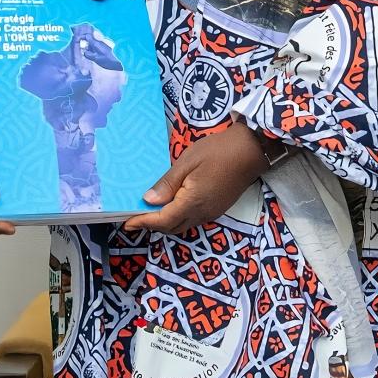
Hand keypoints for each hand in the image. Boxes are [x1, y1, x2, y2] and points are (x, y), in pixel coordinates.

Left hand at [124, 116, 269, 235]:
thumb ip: (168, 183)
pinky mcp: (217, 208)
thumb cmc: (218, 151)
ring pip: (183, 225)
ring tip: (148, 214)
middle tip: (133, 219)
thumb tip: (148, 201)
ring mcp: (211, 212)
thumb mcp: (187, 162)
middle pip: (172, 227)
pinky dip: (177, 218)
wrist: (251, 150)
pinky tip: (170, 207)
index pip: (163, 220)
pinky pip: (192, 220)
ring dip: (165, 223)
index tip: (126, 222)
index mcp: (193, 202)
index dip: (143, 222)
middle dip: (152, 226)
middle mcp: (202, 213)